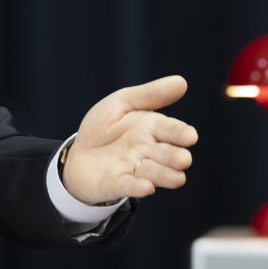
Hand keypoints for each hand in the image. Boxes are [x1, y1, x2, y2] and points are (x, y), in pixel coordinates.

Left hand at [61, 75, 196, 204]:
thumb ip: (150, 94)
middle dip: (175, 157)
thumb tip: (182, 81)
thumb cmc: (104, 128)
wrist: (78, 155)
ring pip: (154, 173)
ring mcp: (134, 169)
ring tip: (177, 178)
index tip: (190, 136)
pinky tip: (146, 187)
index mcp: (152, 129)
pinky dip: (137, 187)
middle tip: (183, 159)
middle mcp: (148, 151)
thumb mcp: (121, 104)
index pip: (171, 130)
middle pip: (167, 155)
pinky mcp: (118, 184)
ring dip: (164, 175)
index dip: (180, 133)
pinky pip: (129, 186)